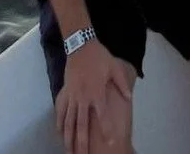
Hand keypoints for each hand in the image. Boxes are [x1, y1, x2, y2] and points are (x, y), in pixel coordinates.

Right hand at [55, 39, 131, 153]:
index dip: (106, 130)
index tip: (110, 143)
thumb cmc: (99, 57)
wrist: (80, 45)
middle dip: (82, 142)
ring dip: (68, 137)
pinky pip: (60, 111)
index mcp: (97, 93)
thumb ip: (122, 84)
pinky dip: (59, 123)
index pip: (103, 116)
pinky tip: (59, 133)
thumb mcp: (114, 67)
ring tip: (69, 151)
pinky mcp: (65, 93)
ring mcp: (72, 96)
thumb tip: (129, 98)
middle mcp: (83, 98)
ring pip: (68, 121)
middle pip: (81, 125)